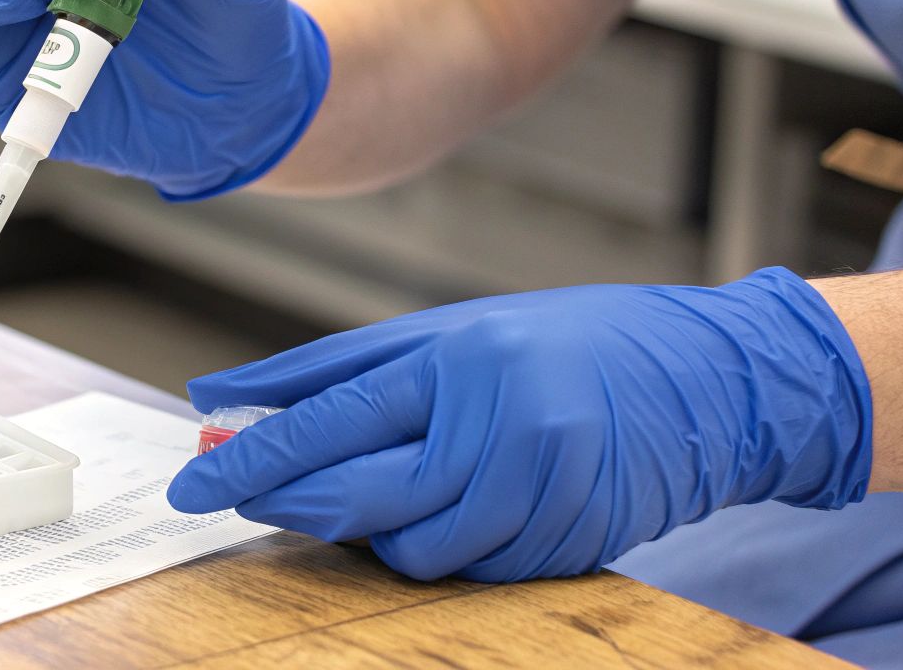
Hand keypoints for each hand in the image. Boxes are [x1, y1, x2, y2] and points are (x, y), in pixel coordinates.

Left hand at [166, 267, 872, 581]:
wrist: (710, 378)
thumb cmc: (565, 340)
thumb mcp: (444, 329)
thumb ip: (329, 367)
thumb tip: (220, 396)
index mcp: (464, 360)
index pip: (333, 422)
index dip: (254, 459)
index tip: (192, 484)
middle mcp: (503, 431)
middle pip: (361, 498)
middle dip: (287, 505)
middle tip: (233, 502)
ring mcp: (543, 495)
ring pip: (411, 554)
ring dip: (366, 534)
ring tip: (366, 489)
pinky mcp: (571, 545)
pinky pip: (471, 572)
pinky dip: (436, 549)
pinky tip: (442, 509)